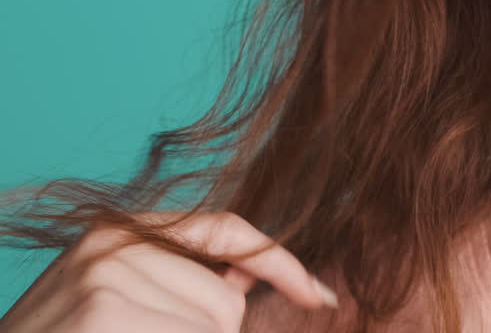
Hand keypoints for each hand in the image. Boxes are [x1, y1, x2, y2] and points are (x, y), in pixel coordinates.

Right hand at [0, 211, 336, 332]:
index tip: (322, 296)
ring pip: (213, 328)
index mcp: (121, 231)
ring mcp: (105, 276)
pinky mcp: (104, 313)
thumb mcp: (120, 299)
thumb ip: (186, 281)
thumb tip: (256, 278)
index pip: (226, 230)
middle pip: (225, 301)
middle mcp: (113, 242)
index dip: (281, 265)